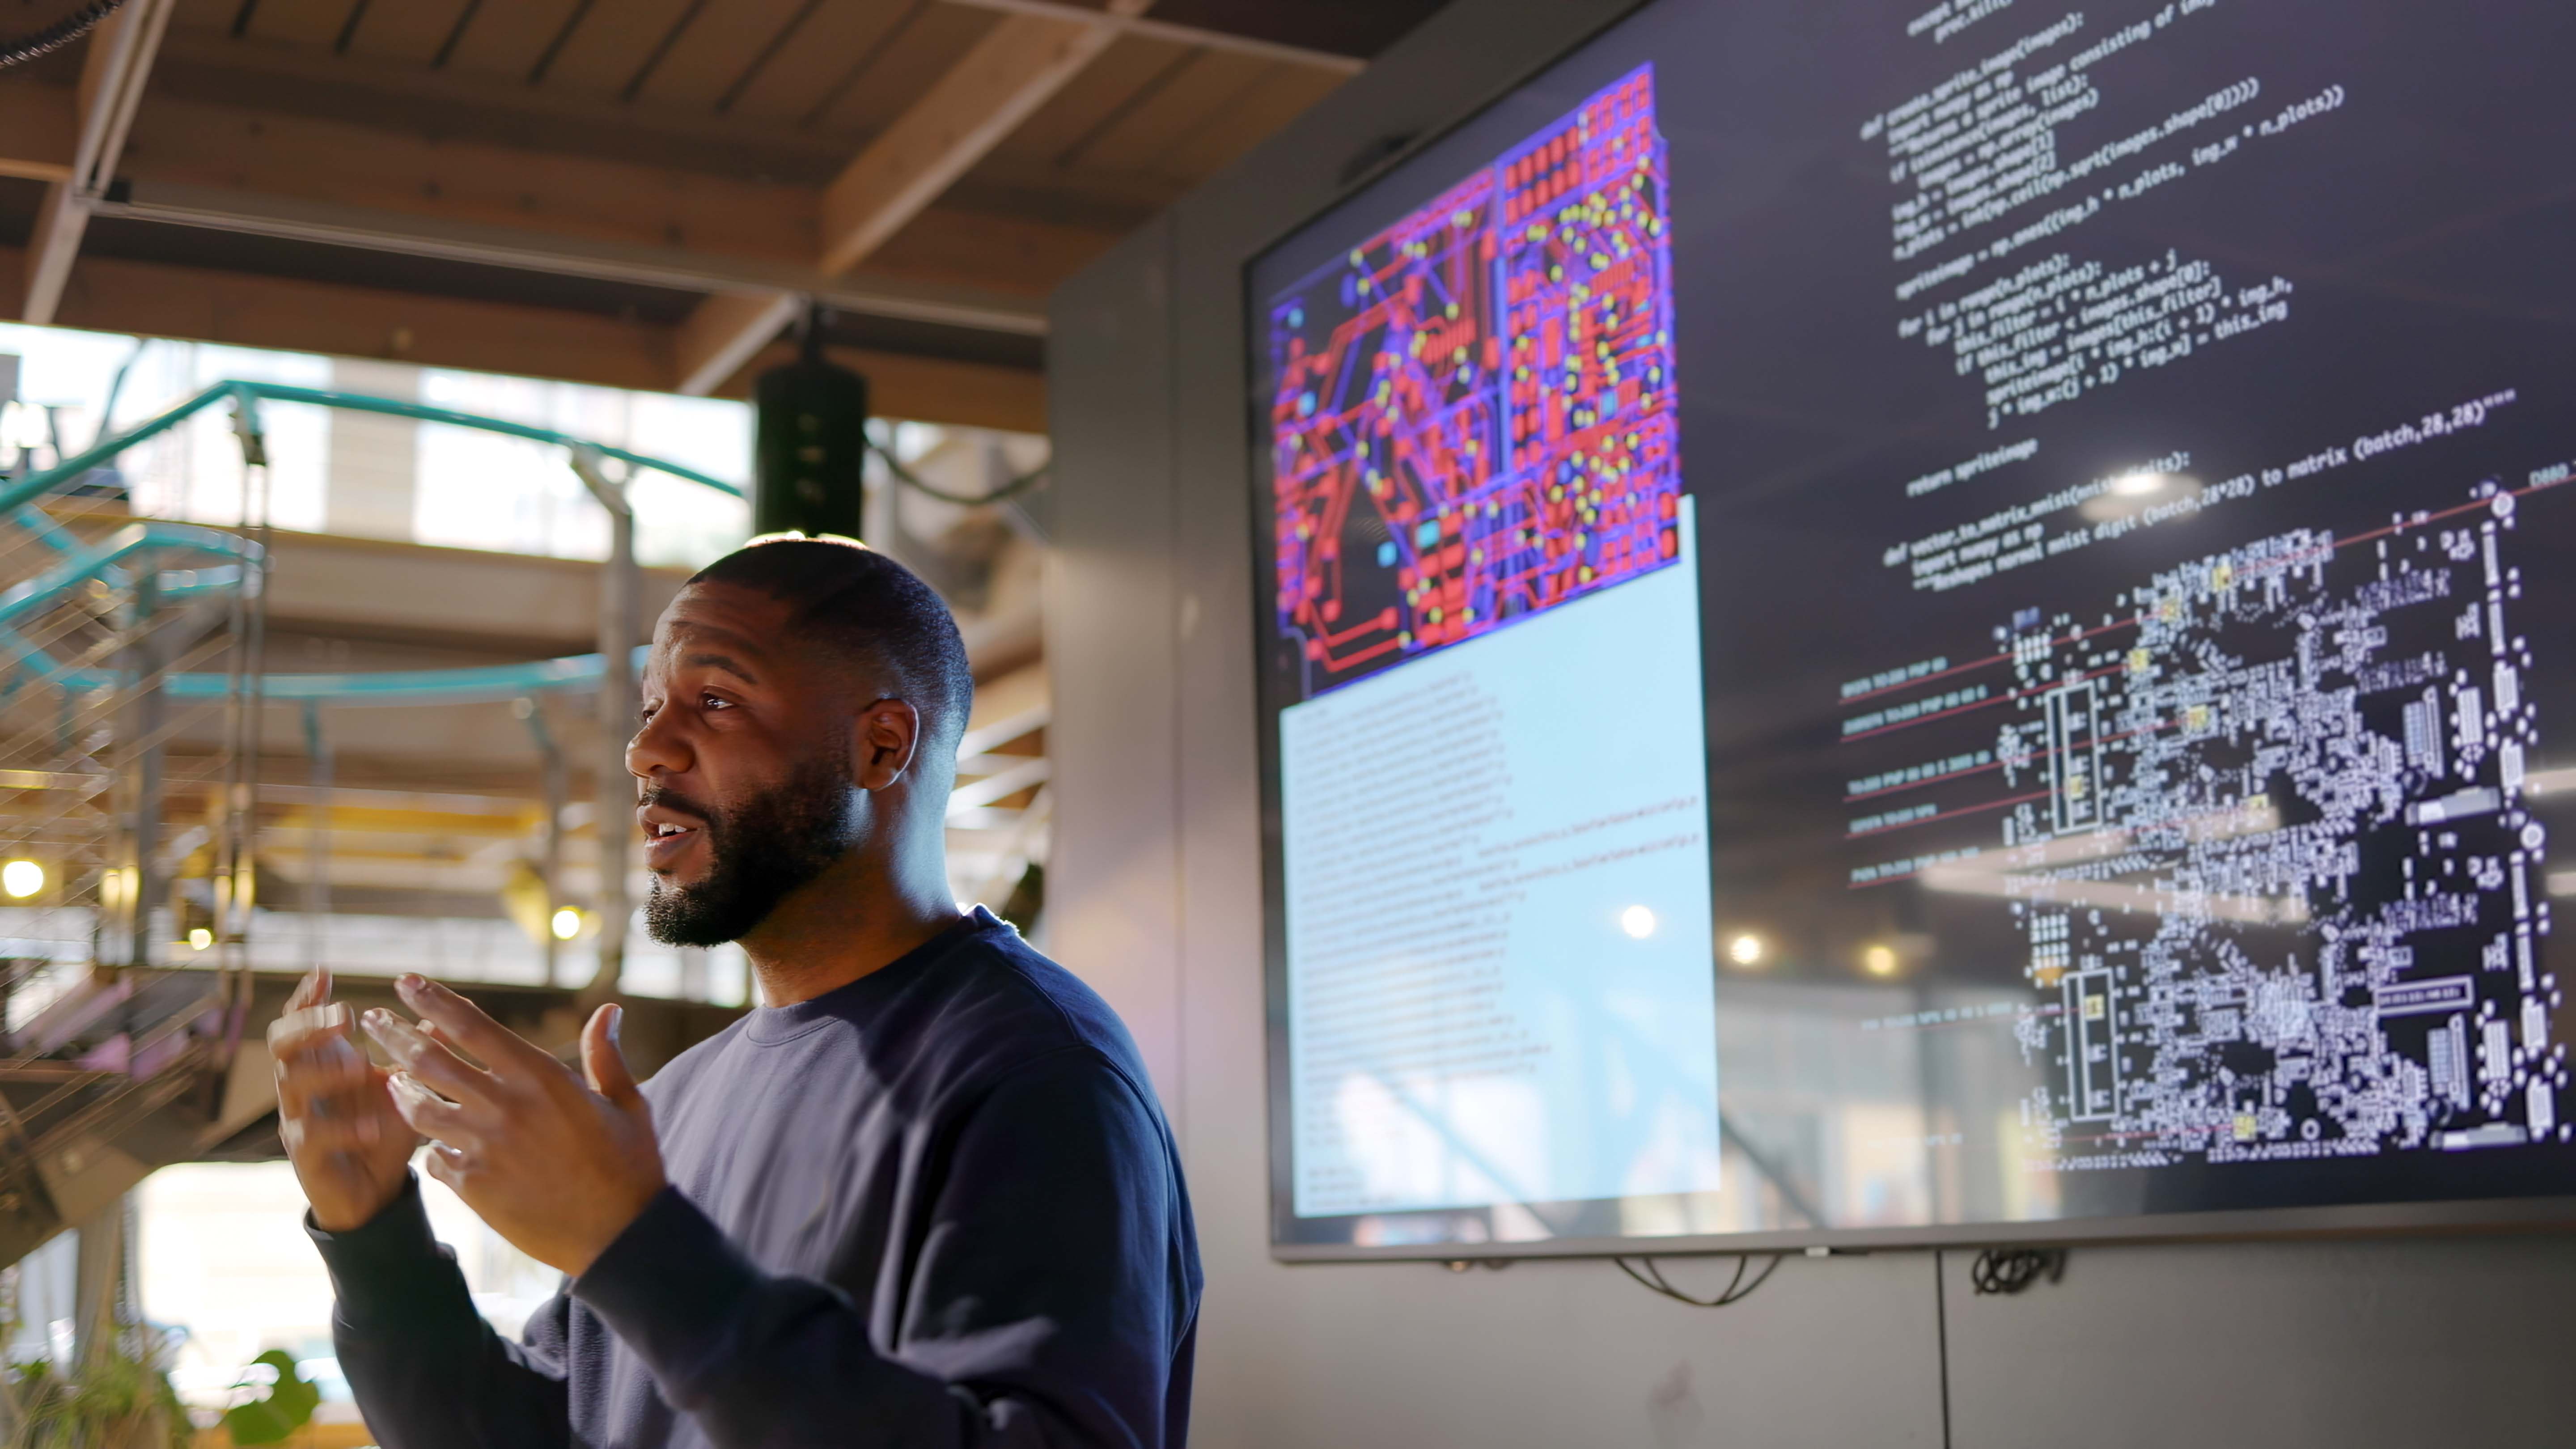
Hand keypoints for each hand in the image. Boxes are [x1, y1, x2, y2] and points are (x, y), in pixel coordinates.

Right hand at [270, 969, 417, 1232]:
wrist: (374, 1191)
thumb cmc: (384, 1129)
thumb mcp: (405, 1085)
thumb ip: (418, 1050)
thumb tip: (445, 1009)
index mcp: (324, 1061)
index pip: (302, 1020)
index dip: (308, 996)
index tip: (324, 972)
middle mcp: (304, 1085)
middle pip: (282, 1043)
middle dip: (308, 1025)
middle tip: (344, 1016)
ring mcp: (300, 1119)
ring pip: (290, 1084)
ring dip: (324, 1070)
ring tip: (360, 1066)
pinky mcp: (306, 1157)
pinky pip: (312, 1137)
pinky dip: (341, 1128)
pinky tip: (369, 1126)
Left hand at [361, 974, 665, 1276]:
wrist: (619, 1236)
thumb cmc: (629, 1165)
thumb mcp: (627, 1103)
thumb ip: (606, 1055)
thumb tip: (609, 1010)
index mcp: (540, 1077)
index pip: (471, 1026)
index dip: (433, 1000)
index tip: (407, 982)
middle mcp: (504, 1106)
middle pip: (430, 1060)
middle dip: (395, 1034)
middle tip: (372, 1019)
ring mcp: (483, 1147)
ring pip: (419, 1109)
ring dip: (399, 1090)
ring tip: (388, 1078)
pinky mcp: (473, 1186)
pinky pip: (433, 1157)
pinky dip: (429, 1146)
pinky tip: (429, 1142)